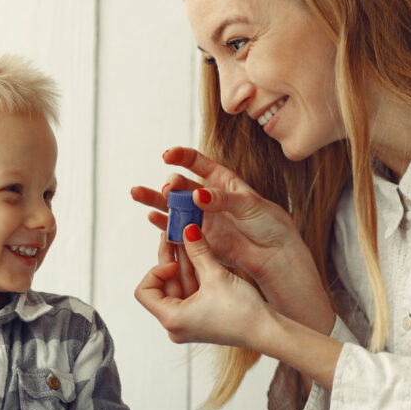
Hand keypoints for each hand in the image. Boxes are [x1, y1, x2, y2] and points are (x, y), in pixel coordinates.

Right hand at [132, 147, 332, 333]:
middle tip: (168, 190)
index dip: (181, 157)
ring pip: (172, 205)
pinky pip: (176, 228)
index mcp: (222, 181)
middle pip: (181, 185)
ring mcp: (201, 217)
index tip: (167, 156)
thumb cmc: (269, 224)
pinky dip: (163, 222)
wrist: (274, 254)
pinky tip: (152, 217)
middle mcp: (207, 197)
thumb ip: (223, 199)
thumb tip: (198, 194)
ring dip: (155, 199)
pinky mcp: (198, 237)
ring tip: (137, 193)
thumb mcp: (250, 205)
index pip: (197, 162)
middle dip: (171, 184)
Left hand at [135, 223, 276, 348]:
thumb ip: (198, 251)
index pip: (145, 291)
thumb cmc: (242, 312)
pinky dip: (194, 275)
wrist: (267, 331)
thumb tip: (187, 229)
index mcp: (172, 319)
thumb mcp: (216, 276)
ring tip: (187, 237)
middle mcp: (176, 324)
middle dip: (171, 260)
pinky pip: (191, 293)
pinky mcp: (202, 318)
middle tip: (174, 233)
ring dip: (184, 264)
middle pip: (163, 286)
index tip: (176, 261)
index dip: (156, 271)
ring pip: (179, 287)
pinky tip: (199, 254)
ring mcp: (189, 322)